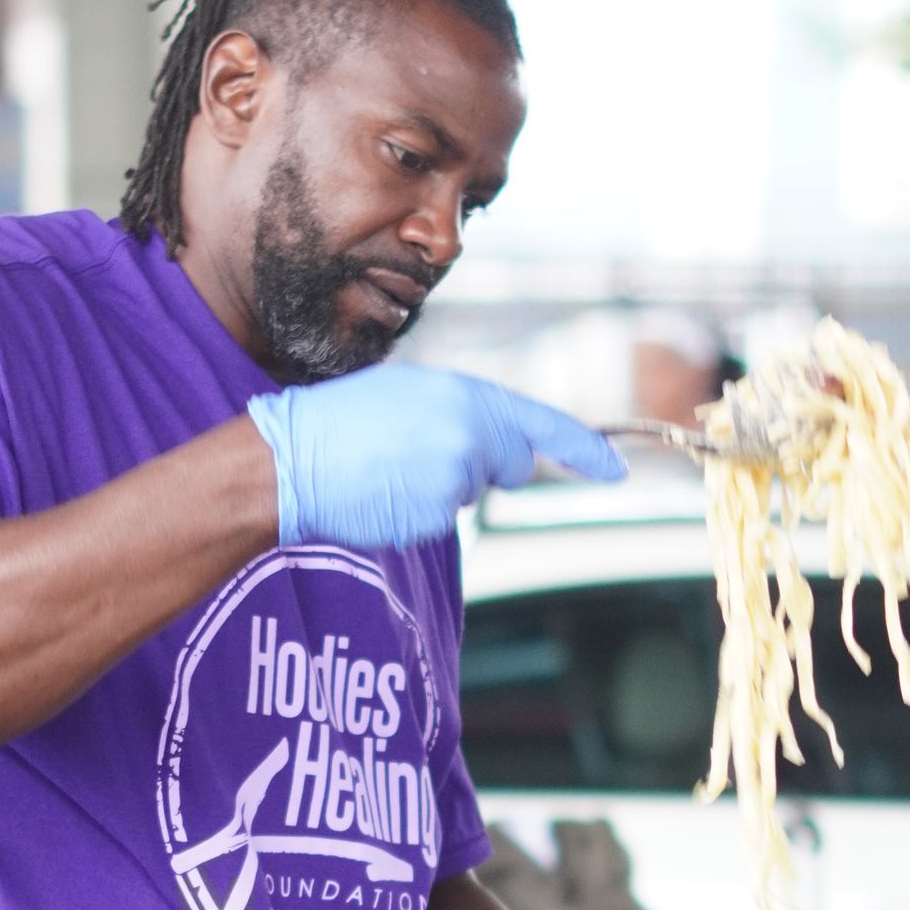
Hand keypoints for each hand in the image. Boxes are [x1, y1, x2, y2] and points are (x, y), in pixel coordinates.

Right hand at [247, 368, 624, 550]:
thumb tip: (505, 446)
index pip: (539, 422)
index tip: (615, 469)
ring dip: (442, 485)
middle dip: (486, 466)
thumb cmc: (342, 423)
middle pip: (510, 464)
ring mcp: (453, 475)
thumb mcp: (410, 394)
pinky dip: (420, 508)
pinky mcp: (434, 512)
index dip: (584, 448)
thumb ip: (464, 413)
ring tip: (390, 464)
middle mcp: (467, 432)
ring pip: (471, 492)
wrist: (293, 458)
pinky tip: (385, 488)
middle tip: (424, 453)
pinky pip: (444, 516)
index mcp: (463, 393)